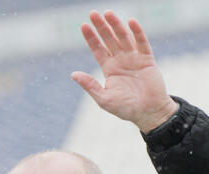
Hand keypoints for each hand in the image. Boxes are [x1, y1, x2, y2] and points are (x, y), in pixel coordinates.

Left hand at [71, 10, 177, 132]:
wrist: (148, 113)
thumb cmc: (125, 109)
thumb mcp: (104, 99)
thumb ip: (90, 85)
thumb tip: (73, 74)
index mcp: (109, 69)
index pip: (98, 50)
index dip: (91, 38)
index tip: (83, 26)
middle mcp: (121, 61)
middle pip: (109, 40)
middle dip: (101, 27)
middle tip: (93, 13)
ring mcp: (134, 59)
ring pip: (124, 38)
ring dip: (116, 26)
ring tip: (108, 13)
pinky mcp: (147, 60)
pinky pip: (142, 43)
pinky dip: (137, 33)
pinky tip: (131, 22)